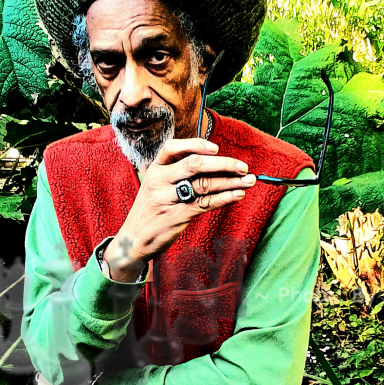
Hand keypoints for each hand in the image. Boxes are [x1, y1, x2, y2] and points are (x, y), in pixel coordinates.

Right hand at [104, 137, 255, 281]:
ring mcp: (168, 198)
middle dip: (223, 164)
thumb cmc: (151, 209)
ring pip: (204, 185)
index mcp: (155, 169)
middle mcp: (160, 180)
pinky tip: (238, 195)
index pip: (173, 148)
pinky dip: (224, 198)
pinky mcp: (177, 216)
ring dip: (230, 182)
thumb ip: (177, 172)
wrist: (134, 239)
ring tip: (249, 181)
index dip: (195, 145)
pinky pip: (205, 203)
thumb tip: (213, 160)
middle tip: (243, 167)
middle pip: (194, 165)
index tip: (216, 148)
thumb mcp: (156, 185)